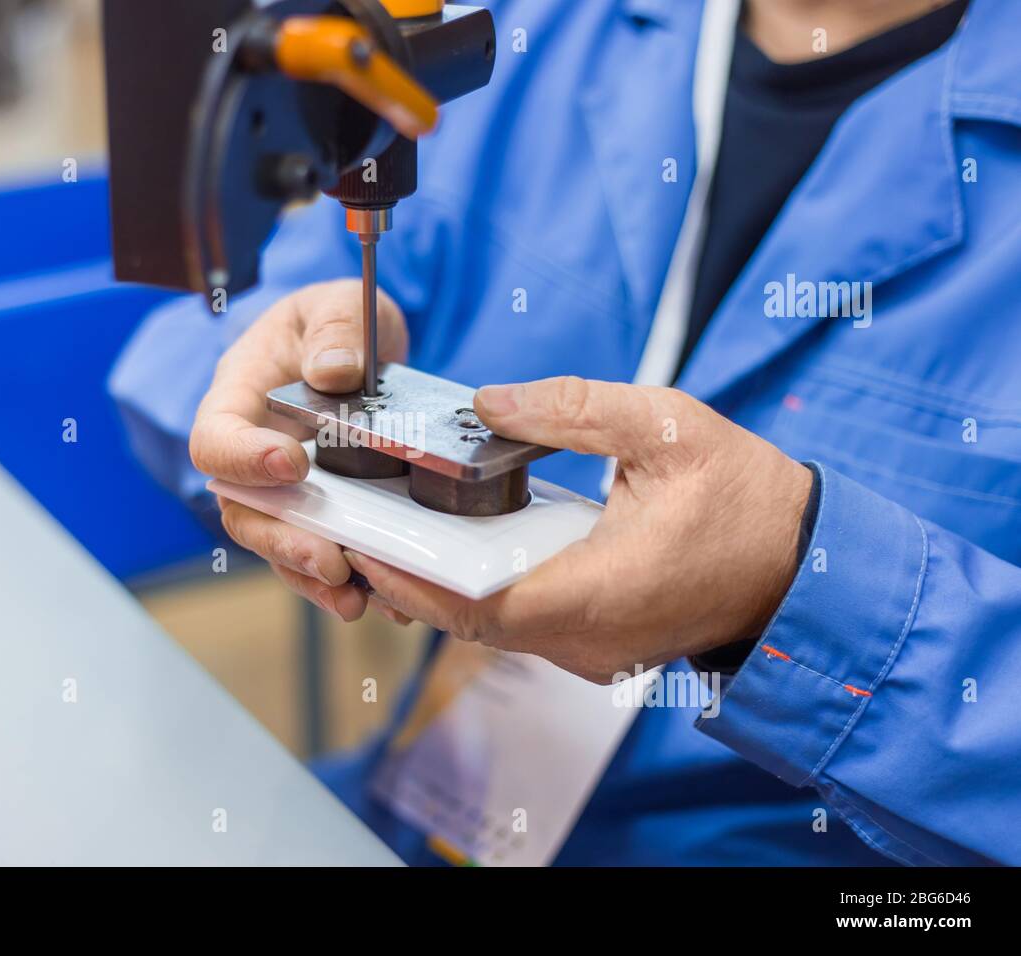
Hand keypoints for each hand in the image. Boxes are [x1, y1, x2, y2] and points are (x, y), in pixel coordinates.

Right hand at [191, 279, 411, 623]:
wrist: (363, 347)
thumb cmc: (340, 321)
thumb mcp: (342, 303)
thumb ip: (336, 328)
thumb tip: (332, 373)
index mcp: (241, 395)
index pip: (215, 438)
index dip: (243, 460)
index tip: (293, 464)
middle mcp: (253, 451)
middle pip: (243, 510)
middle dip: (282, 540)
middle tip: (330, 558)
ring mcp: (283, 488)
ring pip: (279, 543)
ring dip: (310, 575)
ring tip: (352, 597)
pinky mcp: (320, 511)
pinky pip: (319, 553)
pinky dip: (345, 581)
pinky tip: (379, 598)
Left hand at [343, 377, 813, 681]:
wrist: (805, 564)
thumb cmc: (746, 498)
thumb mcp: (664, 427)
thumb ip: (571, 409)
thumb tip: (490, 400)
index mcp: (593, 594)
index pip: (472, 605)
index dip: (409, 578)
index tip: (362, 543)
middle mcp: (583, 639)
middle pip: (467, 620)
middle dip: (408, 577)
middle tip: (361, 527)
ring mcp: (591, 650)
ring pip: (490, 626)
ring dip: (440, 584)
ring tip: (395, 529)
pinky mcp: (598, 643)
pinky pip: (521, 622)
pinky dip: (480, 588)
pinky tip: (458, 545)